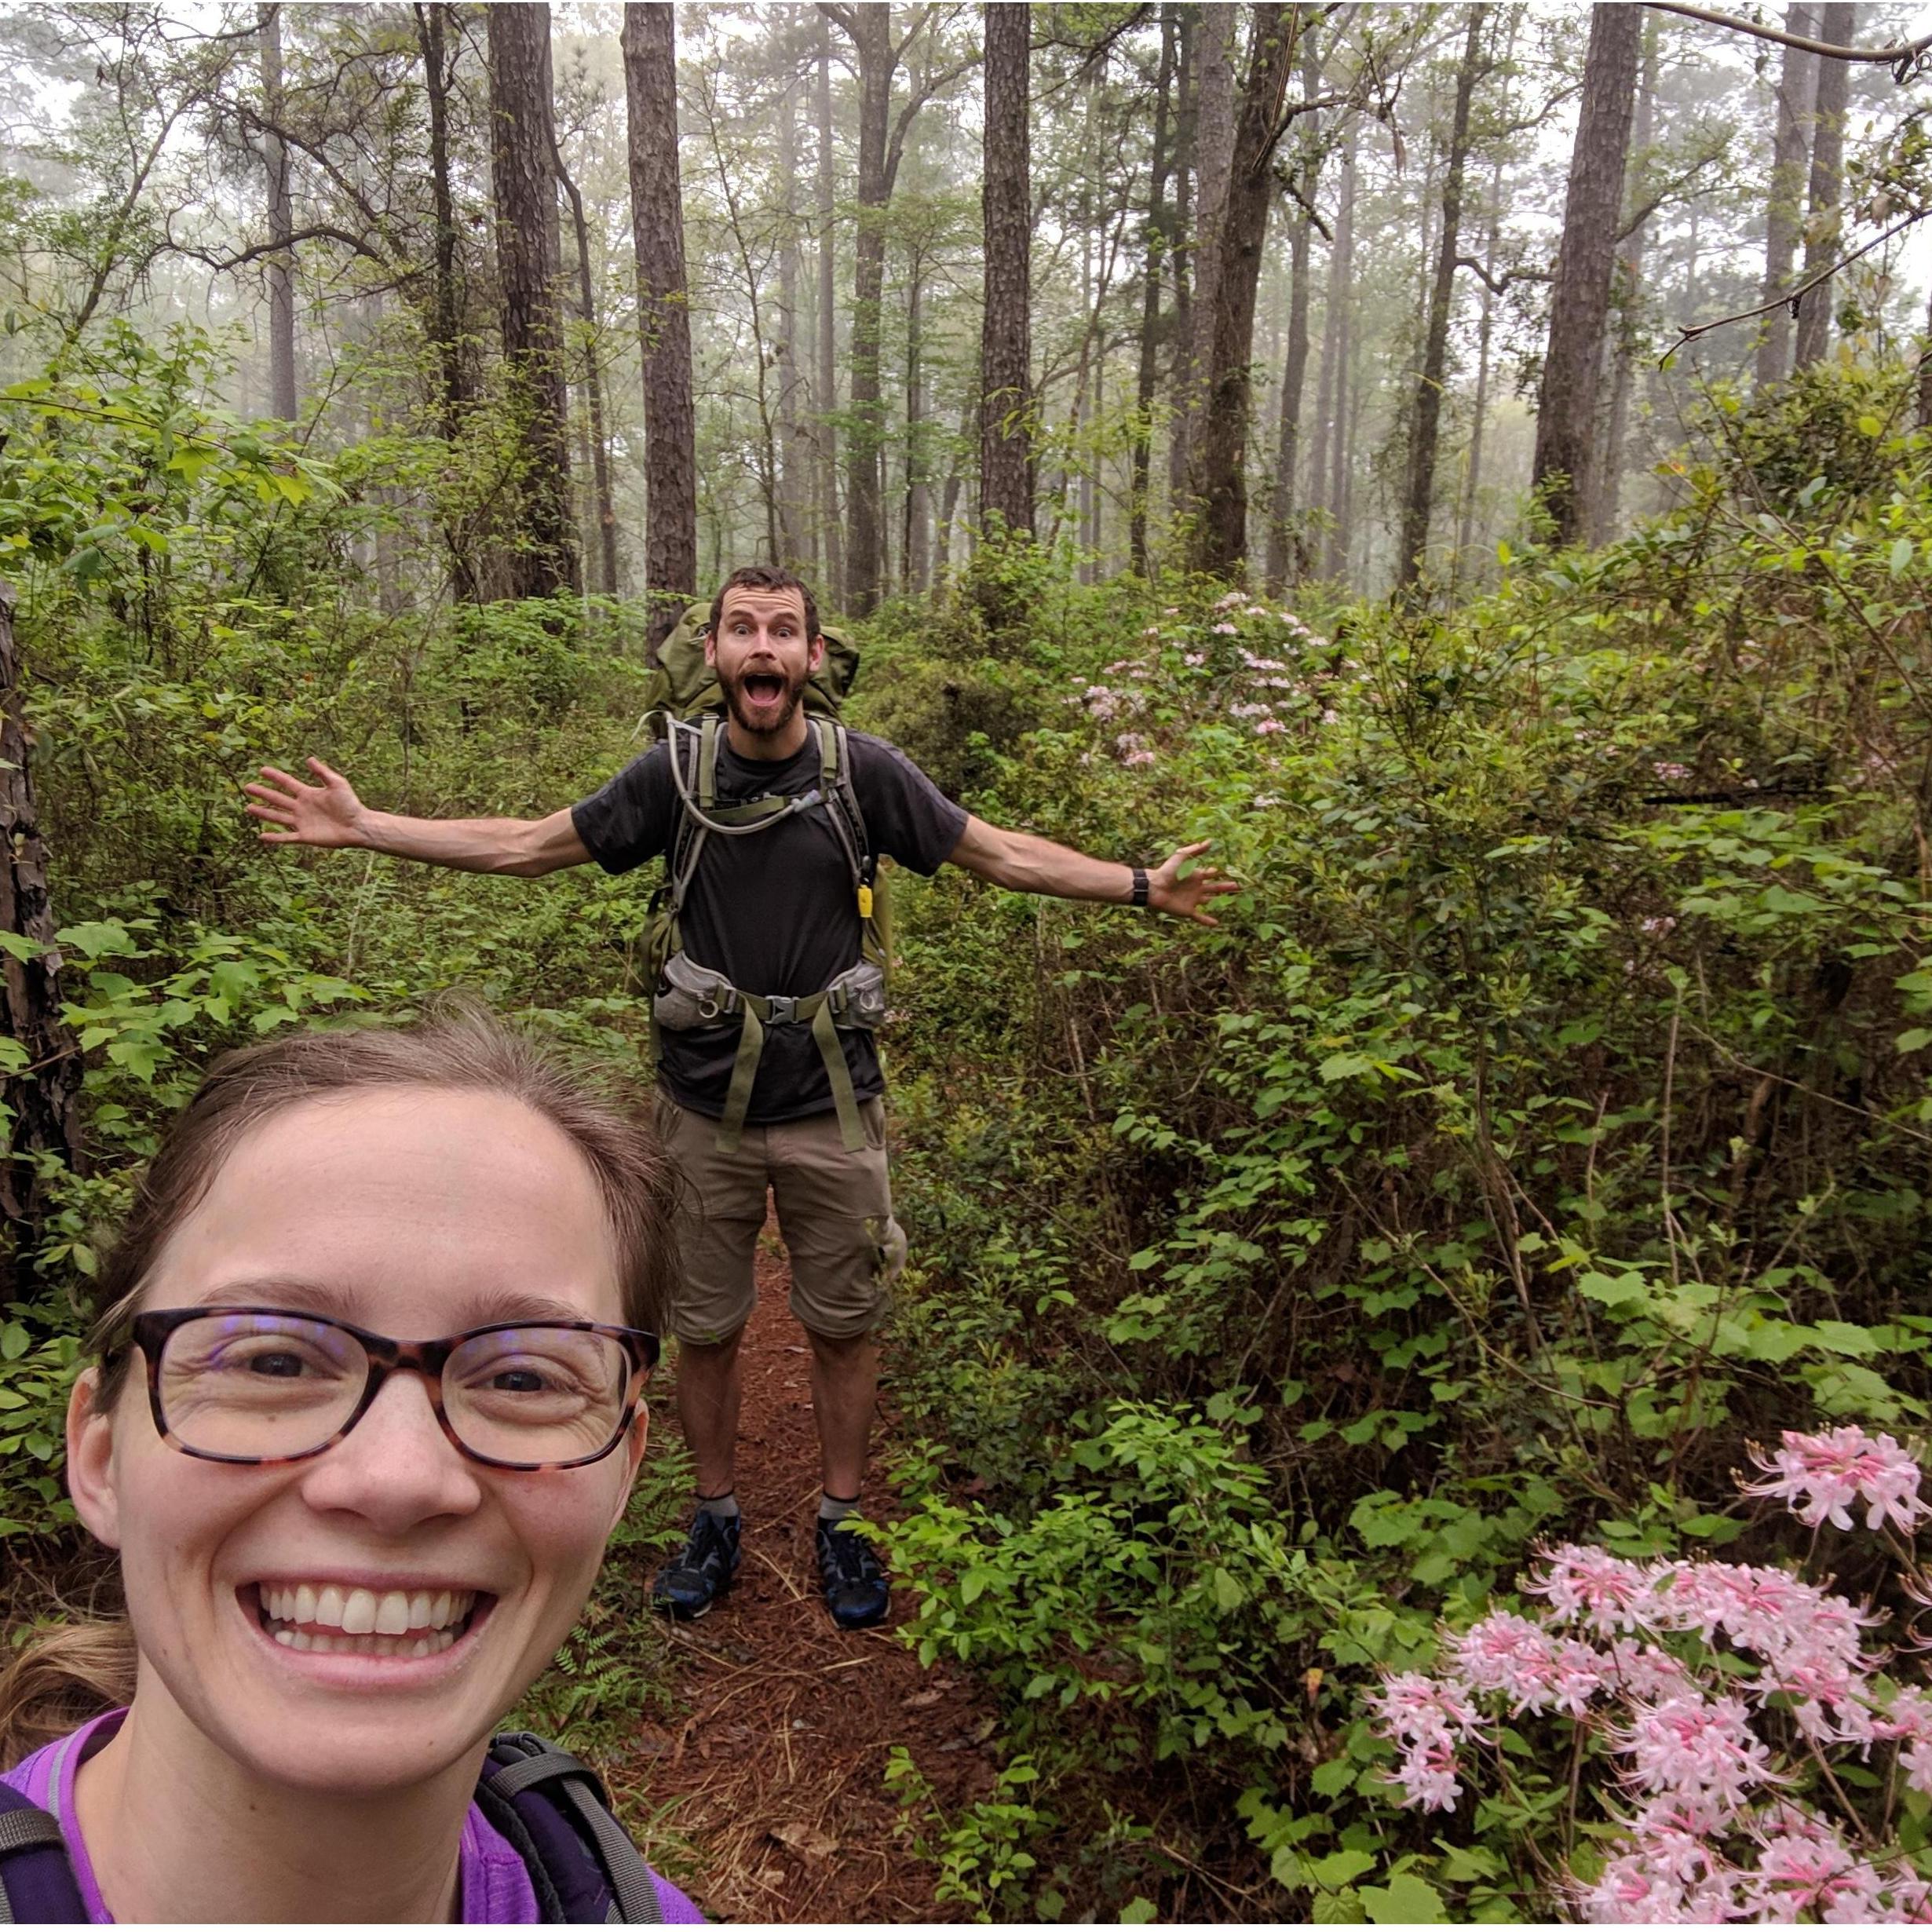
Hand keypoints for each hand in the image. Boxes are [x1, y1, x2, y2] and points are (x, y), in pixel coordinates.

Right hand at [244, 758, 368, 848]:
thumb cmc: (351, 804)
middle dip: (263, 793)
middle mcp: (302, 807)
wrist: (358, 825)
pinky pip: (287, 837)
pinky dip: (275, 837)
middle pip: (278, 799)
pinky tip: (261, 835)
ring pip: (278, 816)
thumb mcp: (337, 784)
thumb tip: (309, 759)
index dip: (275, 777)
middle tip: (248, 787)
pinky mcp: (305, 836)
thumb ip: (323, 772)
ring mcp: (302, 822)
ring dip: (263, 812)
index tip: (261, 770)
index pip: (287, 783)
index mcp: (308, 794)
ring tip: (248, 808)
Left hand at [1147, 840, 1240, 927]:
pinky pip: (1199, 917)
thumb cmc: (1167, 870)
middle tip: (1239, 886)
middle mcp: (1196, 888)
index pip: (1211, 874)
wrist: (1154, 887)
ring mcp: (1193, 899)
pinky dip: (1207, 921)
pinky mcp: (1188, 910)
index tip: (1230, 871)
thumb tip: (1210, 841)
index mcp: (1195, 875)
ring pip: (1211, 900)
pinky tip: (1216, 923)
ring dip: (1221, 900)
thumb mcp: (1181, 856)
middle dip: (1227, 886)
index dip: (1219, 873)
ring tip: (1232, 901)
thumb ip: (1195, 850)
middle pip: (1215, 887)